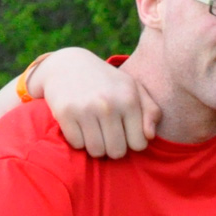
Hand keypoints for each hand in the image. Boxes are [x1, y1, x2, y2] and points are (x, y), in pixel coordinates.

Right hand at [39, 48, 159, 157]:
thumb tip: (150, 136)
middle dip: (114, 148)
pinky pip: (76, 144)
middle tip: (108, 135)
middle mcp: (108, 105)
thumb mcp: (133, 88)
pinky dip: (78, 140)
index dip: (132, 143)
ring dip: (96, 147)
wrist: (68, 63)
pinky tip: (79, 127)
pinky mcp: (64, 112)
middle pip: (117, 152)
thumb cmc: (108, 82)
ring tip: (95, 133)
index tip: (125, 133)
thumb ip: (151, 111)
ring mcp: (85, 109)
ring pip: (97, 151)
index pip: (139, 145)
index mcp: (129, 100)